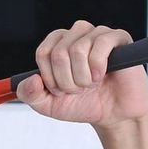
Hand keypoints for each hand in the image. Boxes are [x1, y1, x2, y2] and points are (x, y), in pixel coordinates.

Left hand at [14, 20, 147, 128]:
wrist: (113, 115)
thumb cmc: (83, 104)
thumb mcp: (47, 105)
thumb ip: (29, 94)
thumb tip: (31, 79)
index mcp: (58, 44)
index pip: (43, 53)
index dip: (50, 78)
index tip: (61, 90)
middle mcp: (76, 34)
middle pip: (59, 53)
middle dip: (68, 81)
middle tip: (79, 89)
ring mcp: (97, 33)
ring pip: (78, 49)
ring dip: (83, 77)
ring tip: (92, 83)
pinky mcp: (118, 37)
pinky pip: (100, 45)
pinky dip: (98, 67)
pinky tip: (103, 75)